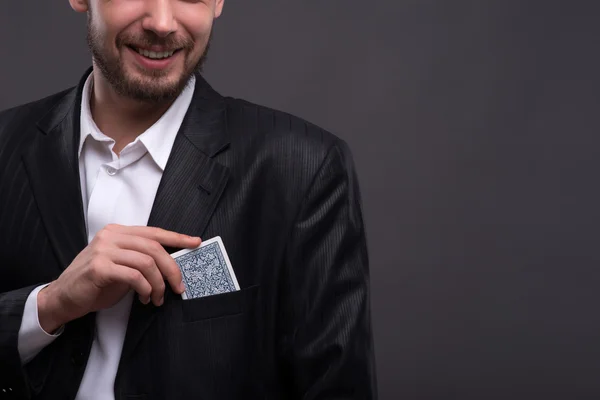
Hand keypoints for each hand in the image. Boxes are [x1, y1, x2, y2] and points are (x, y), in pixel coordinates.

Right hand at [37, 224, 200, 332]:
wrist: (63, 297)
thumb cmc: (95, 283)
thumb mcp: (122, 265)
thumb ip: (141, 259)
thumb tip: (170, 265)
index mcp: (118, 232)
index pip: (154, 232)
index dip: (177, 237)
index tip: (195, 242)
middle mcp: (111, 237)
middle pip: (154, 247)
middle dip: (172, 268)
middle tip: (179, 286)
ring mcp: (104, 250)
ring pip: (147, 262)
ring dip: (158, 284)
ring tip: (157, 297)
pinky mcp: (100, 268)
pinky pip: (134, 276)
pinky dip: (145, 288)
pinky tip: (144, 297)